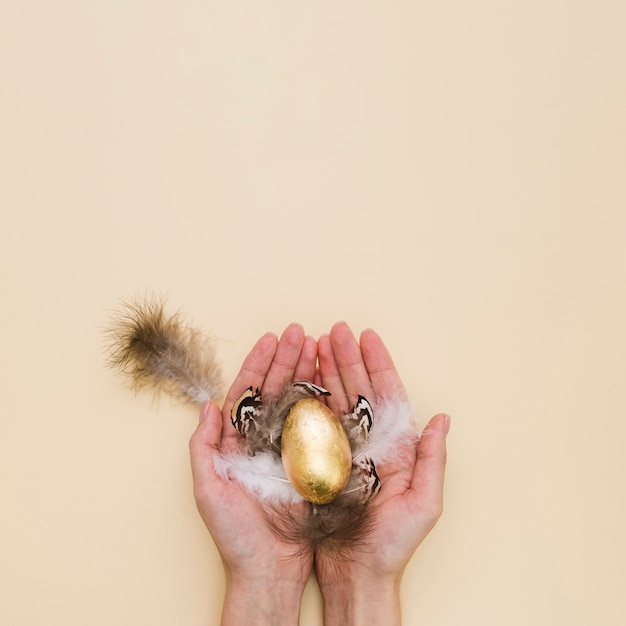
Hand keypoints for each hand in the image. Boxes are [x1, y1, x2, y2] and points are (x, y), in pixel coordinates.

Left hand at [189, 323, 315, 625]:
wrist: (269, 570)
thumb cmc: (235, 534)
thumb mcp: (208, 489)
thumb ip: (203, 446)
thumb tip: (207, 405)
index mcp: (238, 442)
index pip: (248, 393)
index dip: (258, 364)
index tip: (271, 339)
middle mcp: (264, 440)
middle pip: (276, 389)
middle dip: (287, 359)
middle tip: (300, 332)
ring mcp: (289, 449)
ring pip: (299, 401)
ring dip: (307, 372)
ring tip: (317, 345)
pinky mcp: (312, 462)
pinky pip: (319, 425)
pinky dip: (324, 401)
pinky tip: (330, 379)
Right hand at [315, 322, 449, 625]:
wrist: (357, 575)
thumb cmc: (393, 544)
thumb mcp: (423, 504)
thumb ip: (432, 460)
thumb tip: (442, 418)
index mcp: (395, 446)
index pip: (386, 394)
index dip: (378, 364)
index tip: (368, 336)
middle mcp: (368, 442)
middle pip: (357, 390)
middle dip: (347, 358)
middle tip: (336, 330)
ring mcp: (342, 450)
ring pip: (334, 400)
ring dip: (326, 371)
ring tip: (316, 344)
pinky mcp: (318, 462)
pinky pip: (313, 424)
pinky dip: (308, 399)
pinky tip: (302, 378)